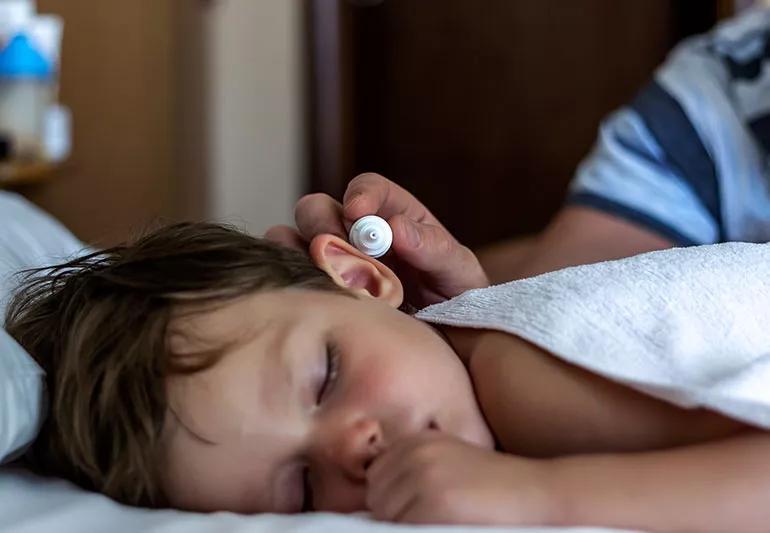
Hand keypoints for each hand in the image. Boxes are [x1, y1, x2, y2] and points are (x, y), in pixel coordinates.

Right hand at [264, 173, 488, 307]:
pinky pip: (288, 275)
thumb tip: (396, 227)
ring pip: (293, 238)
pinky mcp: (316, 291)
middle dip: (322, 223)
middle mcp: (355, 234)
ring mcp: (332, 262)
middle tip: (335, 249)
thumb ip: (434, 248)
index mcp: (392, 215)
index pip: (368, 188)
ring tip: (326, 278)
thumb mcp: (457, 271)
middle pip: (319, 208)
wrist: (446, 343)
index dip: (360, 194)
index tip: (357, 212)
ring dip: (301, 251)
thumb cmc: (455, 299)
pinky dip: (289, 279)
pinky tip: (312, 297)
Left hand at [366, 431, 553, 524]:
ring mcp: (423, 477)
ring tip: (441, 523)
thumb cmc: (497, 487)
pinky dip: (420, 532)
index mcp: (418, 440)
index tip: (414, 510)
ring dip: (407, 527)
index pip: (376, 478)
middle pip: (377, 498)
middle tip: (431, 520)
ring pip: (386, 518)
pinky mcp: (433, 505)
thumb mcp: (451, 463)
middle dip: (396, 516)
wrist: (538, 494)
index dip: (391, 501)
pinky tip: (447, 526)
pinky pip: (403, 530)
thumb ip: (415, 473)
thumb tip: (377, 503)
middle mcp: (416, 453)